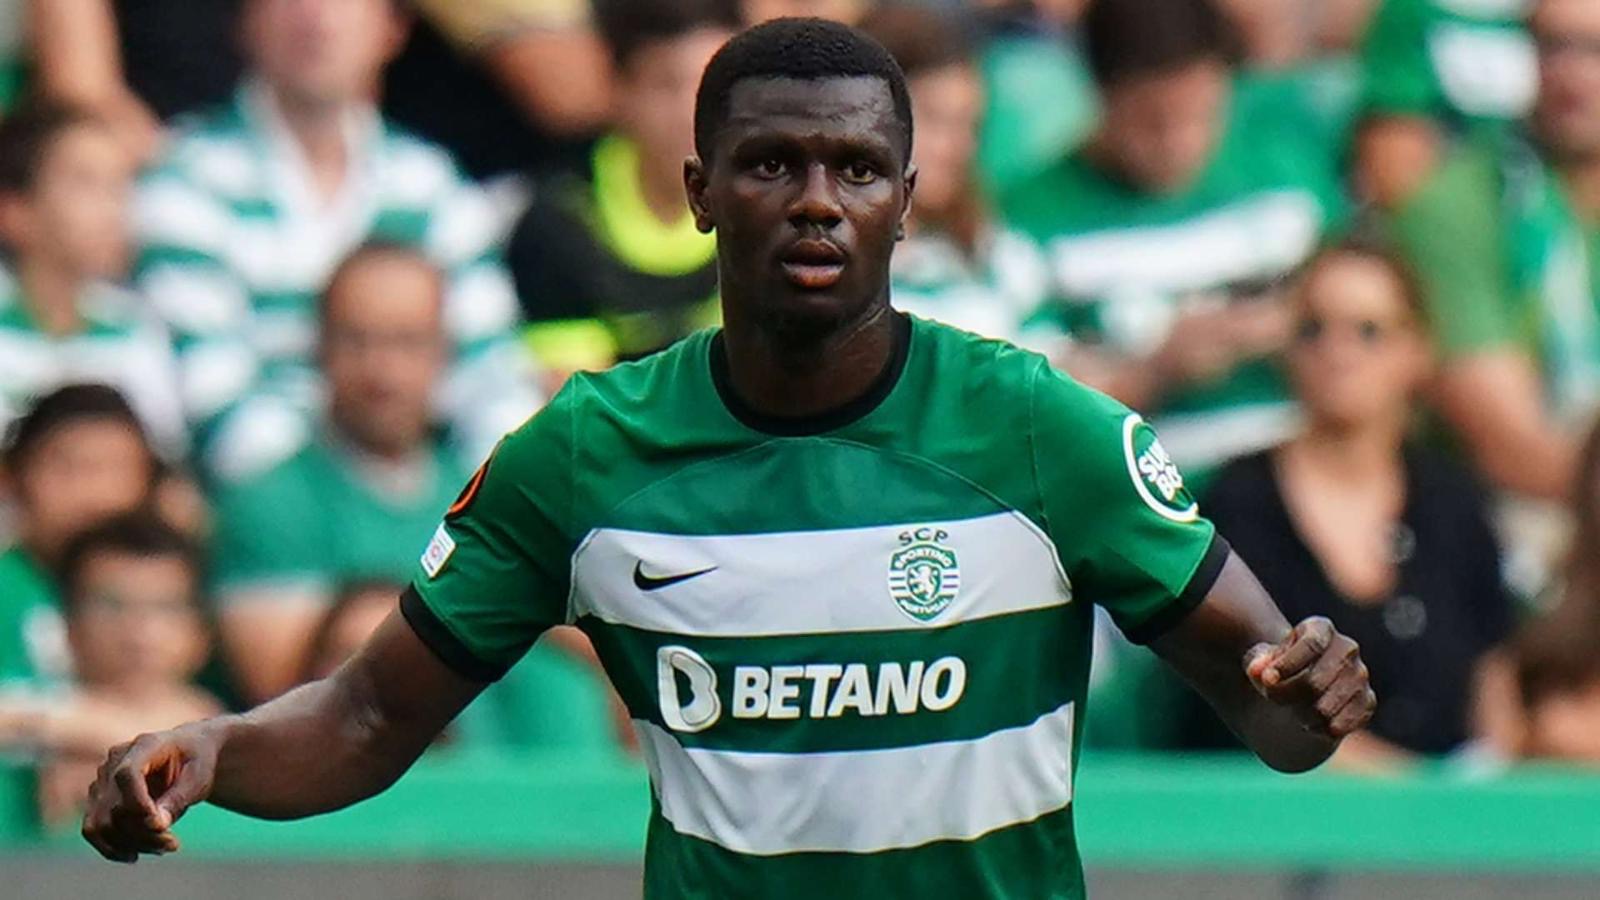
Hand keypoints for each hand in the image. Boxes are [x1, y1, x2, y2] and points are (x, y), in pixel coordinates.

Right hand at [81, 724, 219, 862]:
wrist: (187, 756)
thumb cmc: (196, 762)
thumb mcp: (199, 777)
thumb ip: (177, 798)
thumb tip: (155, 825)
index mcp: (144, 745)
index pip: (127, 775)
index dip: (138, 803)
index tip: (161, 825)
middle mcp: (115, 761)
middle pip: (114, 807)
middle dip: (143, 833)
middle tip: (173, 844)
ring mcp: (102, 781)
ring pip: (101, 823)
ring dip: (130, 844)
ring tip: (162, 848)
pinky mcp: (97, 800)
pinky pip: (93, 830)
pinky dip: (112, 847)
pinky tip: (136, 855)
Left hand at [1244, 617, 1375, 739]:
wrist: (1301, 686)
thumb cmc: (1279, 668)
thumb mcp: (1262, 661)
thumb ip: (1257, 663)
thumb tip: (1258, 671)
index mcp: (1321, 628)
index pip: (1312, 645)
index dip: (1288, 664)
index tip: (1267, 680)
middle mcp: (1347, 648)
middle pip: (1316, 681)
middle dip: (1287, 694)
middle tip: (1271, 697)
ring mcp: (1360, 675)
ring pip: (1326, 707)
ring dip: (1302, 715)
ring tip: (1293, 710)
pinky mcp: (1367, 701)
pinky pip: (1343, 723)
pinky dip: (1322, 729)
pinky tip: (1311, 724)